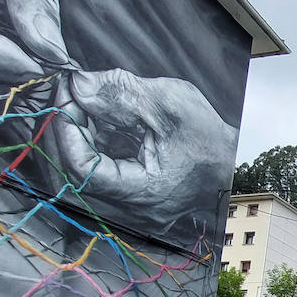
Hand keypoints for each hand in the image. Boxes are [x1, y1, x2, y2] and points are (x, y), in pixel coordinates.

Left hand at [51, 69, 236, 230]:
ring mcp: (129, 210)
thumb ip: (120, 92)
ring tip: (83, 106)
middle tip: (68, 95)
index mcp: (146, 192)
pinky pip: (93, 178)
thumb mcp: (169, 102)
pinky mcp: (126, 201)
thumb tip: (78, 85)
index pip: (82, 168)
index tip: (65, 95)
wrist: (230, 159)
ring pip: (79, 178)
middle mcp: (134, 211)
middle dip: (66, 131)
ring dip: (74, 139)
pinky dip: (88, 148)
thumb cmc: (209, 136)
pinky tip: (95, 124)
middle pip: (73, 176)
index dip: (66, 129)